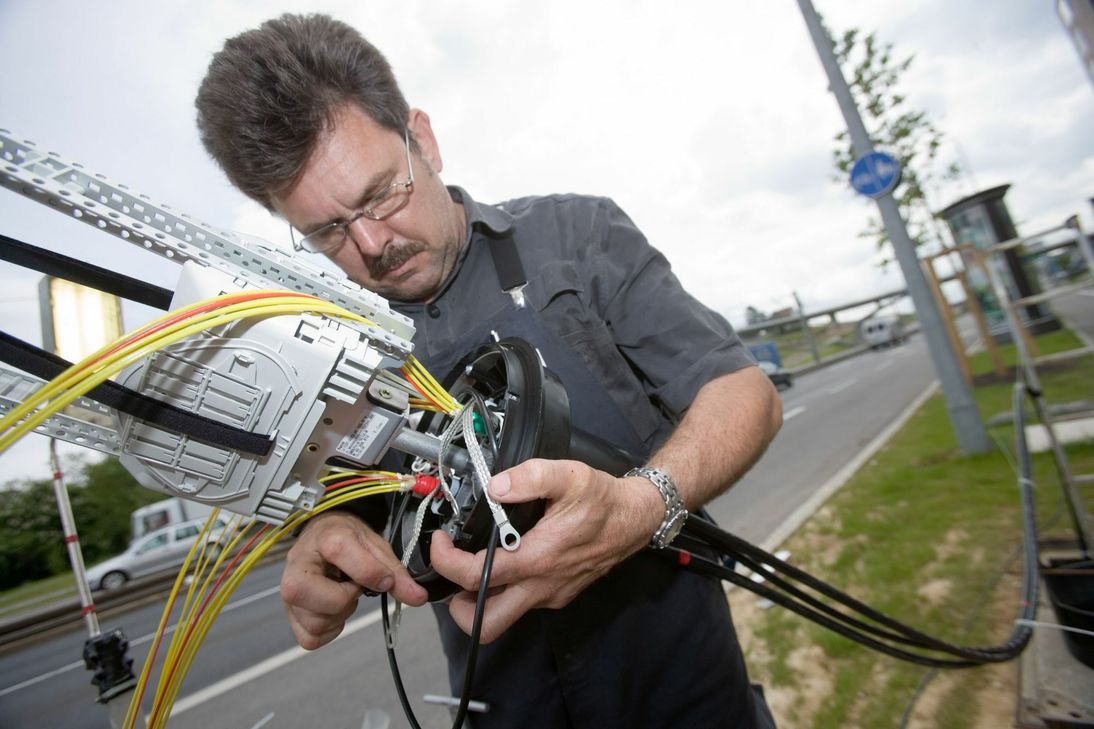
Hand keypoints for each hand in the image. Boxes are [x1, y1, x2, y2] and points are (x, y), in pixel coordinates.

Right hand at [280, 511, 427, 648]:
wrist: (322, 535)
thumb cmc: (348, 539)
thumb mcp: (376, 546)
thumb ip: (396, 572)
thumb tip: (418, 598)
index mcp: (324, 539)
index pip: (341, 552)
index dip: (370, 572)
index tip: (383, 579)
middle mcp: (298, 566)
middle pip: (322, 598)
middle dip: (346, 598)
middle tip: (352, 586)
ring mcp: (287, 593)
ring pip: (316, 623)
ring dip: (339, 615)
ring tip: (342, 594)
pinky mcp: (289, 614)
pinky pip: (310, 639)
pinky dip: (329, 630)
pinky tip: (333, 609)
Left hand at [429, 458, 662, 642]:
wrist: (636, 518)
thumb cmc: (604, 500)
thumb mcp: (570, 476)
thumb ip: (530, 476)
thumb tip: (496, 486)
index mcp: (538, 558)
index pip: (476, 578)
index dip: (446, 562)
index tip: (440, 542)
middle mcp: (541, 585)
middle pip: (486, 624)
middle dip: (459, 607)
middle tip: (453, 574)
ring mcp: (550, 595)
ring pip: (504, 617)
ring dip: (481, 600)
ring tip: (474, 565)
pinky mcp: (558, 594)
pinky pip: (523, 602)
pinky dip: (505, 589)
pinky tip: (507, 559)